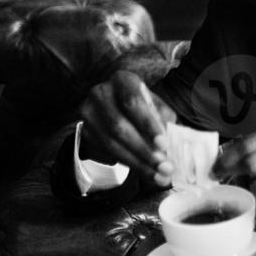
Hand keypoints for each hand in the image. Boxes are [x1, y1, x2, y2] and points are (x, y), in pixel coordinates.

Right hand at [78, 70, 177, 185]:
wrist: (115, 109)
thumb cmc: (143, 106)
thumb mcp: (156, 107)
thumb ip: (164, 120)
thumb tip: (169, 142)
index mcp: (123, 80)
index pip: (133, 101)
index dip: (148, 124)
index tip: (163, 144)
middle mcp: (101, 92)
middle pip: (119, 125)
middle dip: (144, 150)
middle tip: (164, 166)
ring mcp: (88, 112)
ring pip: (111, 143)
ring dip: (138, 162)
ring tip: (158, 175)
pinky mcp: (85, 131)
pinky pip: (106, 152)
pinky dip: (129, 165)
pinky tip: (146, 173)